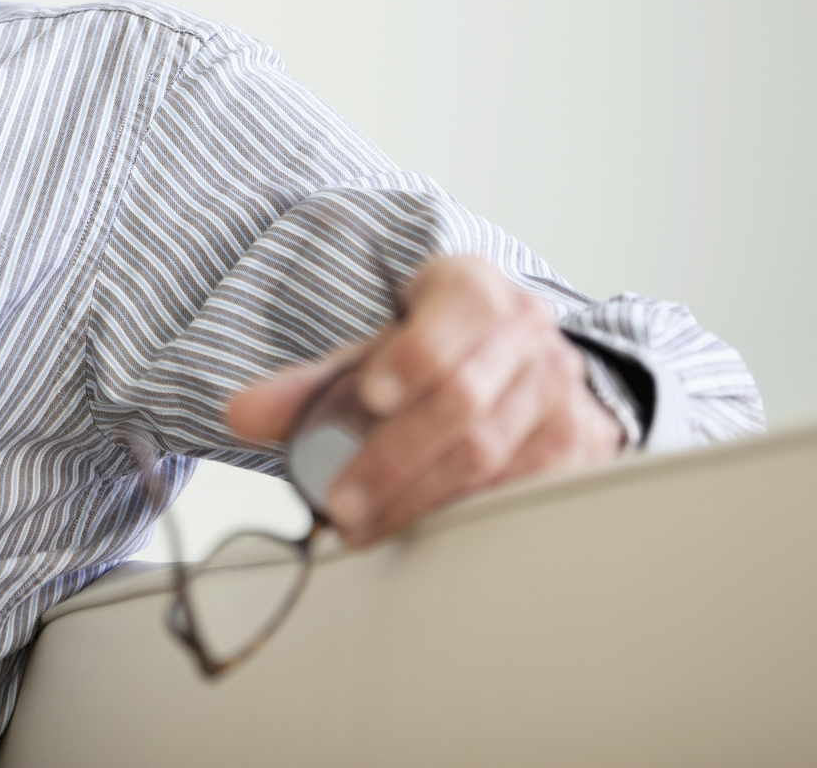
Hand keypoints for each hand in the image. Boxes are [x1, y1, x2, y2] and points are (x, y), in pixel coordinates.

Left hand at [225, 255, 621, 546]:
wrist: (522, 363)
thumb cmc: (436, 350)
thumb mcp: (376, 350)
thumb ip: (310, 383)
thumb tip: (241, 415)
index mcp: (475, 289)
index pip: (454, 312)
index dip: (412, 355)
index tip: (368, 395)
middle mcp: (527, 335)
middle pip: (462, 398)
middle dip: (394, 456)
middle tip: (340, 499)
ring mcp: (558, 392)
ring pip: (487, 452)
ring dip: (416, 497)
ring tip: (361, 524)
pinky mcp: (575, 446)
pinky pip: (515, 488)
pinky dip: (459, 512)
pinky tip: (416, 527)